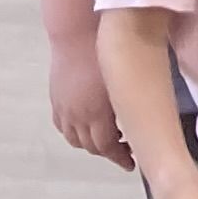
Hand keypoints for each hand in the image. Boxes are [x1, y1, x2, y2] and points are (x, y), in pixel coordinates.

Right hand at [47, 36, 133, 166]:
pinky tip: (86, 128)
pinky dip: (75, 133)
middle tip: (126, 150)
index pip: (107, 147)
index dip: (120, 157)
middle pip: (91, 146)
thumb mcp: (124, 81)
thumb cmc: (107, 53)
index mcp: (97, 113)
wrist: (77, 36)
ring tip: (108, 138)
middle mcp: (78, 116)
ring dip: (91, 144)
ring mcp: (64, 110)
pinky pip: (63, 127)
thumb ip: (129, 104)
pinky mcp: (55, 101)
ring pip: (75, 139)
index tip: (132, 162)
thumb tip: (142, 119)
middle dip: (108, 152)